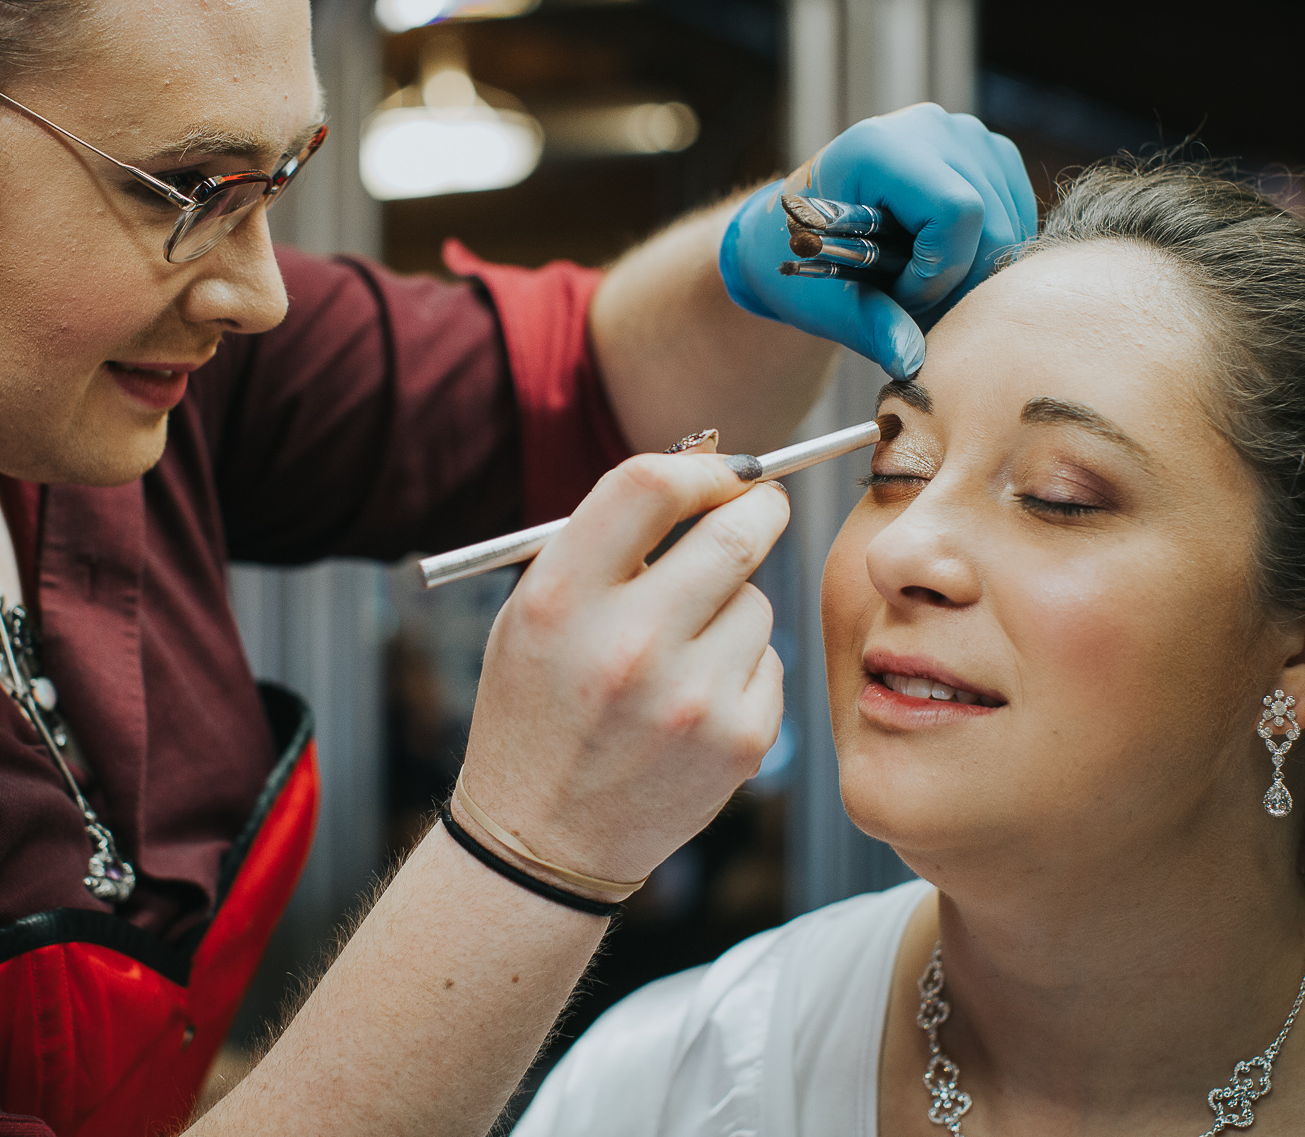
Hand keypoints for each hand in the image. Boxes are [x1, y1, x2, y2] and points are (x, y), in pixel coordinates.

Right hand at [459, 453, 788, 887]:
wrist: (543, 836)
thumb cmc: (540, 704)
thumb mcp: (534, 612)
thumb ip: (606, 541)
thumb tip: (705, 470)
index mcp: (561, 599)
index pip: (649, 487)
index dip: (699, 467)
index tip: (722, 471)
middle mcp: (627, 645)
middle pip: (735, 534)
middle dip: (757, 510)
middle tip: (761, 507)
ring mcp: (690, 698)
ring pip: (758, 601)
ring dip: (733, 605)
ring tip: (683, 648)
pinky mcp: (737, 741)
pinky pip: (769, 661)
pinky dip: (742, 666)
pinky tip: (695, 700)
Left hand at [718, 103, 1037, 376]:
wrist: (803, 223)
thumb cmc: (804, 255)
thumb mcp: (825, 298)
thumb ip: (872, 327)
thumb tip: (912, 362)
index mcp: (880, 147)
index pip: (957, 211)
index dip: (939, 270)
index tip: (898, 295)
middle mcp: (933, 128)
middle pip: (994, 224)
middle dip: (960, 283)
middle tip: (913, 306)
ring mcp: (969, 136)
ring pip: (1013, 227)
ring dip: (974, 275)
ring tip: (922, 284)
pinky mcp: (994, 155)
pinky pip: (1019, 220)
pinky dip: (987, 257)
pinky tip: (945, 263)